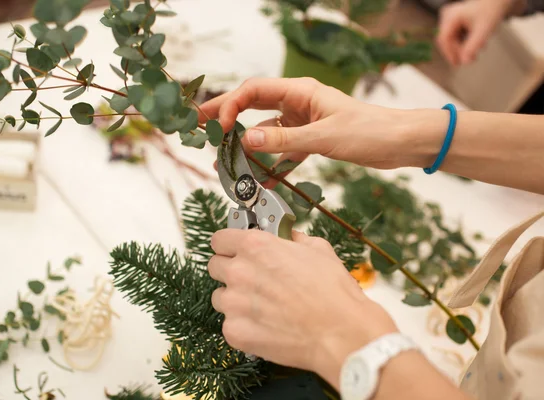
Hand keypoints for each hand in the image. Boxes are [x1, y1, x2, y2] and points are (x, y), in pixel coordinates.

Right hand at [200, 77, 411, 186]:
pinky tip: (259, 180)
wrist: (401, 143)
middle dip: (226, 116)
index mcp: (300, 92)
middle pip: (252, 106)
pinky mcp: (311, 141)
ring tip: (224, 160)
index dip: (231, 105)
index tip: (219, 127)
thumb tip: (246, 142)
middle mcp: (297, 104)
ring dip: (247, 146)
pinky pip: (284, 152)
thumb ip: (285, 141)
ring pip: (266, 132)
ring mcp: (303, 123)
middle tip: (198, 125)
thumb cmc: (370, 131)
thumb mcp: (324, 137)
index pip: (254, 91)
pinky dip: (272, 165)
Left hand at [208, 229, 396, 387]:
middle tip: (252, 279)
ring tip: (262, 306)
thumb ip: (293, 238)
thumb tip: (287, 235)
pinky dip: (243, 325)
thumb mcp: (318, 249)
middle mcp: (239, 272)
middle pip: (214, 266)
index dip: (228, 244)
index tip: (235, 250)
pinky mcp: (235, 331)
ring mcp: (234, 304)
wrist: (341, 332)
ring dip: (235, 299)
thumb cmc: (333, 291)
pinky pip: (229, 324)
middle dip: (230, 270)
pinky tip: (266, 325)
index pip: (219, 239)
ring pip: (220, 297)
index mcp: (255, 247)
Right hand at [436, 0, 520, 65]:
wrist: (497, 0)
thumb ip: (473, 46)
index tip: (458, 63)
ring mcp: (449, 17)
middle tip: (471, 59)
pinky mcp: (453, 20)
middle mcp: (447, 16)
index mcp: (452, 16)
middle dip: (458, 51)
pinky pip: (454, 35)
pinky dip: (464, 41)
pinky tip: (475, 41)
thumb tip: (464, 62)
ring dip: (462, 47)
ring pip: (451, 39)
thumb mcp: (483, 31)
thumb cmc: (491, 11)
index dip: (449, 53)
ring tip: (478, 48)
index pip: (444, 39)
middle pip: (447, 40)